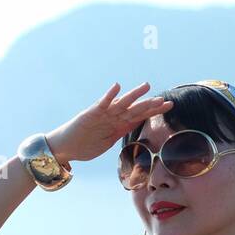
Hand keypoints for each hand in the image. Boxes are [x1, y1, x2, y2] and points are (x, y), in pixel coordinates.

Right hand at [45, 82, 173, 164]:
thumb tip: (136, 129)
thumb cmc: (85, 145)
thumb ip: (121, 132)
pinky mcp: (90, 114)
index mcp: (119, 125)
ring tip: (146, 86)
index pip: (140, 115)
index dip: (154, 110)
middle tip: (165, 100)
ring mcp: (103, 115)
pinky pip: (102, 104)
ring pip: (122, 104)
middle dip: (150, 105)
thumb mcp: (108, 141)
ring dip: (134, 95)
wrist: (65, 147)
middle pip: (135, 109)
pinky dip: (109, 96)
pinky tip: (117, 87)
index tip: (169, 106)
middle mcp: (113, 117)